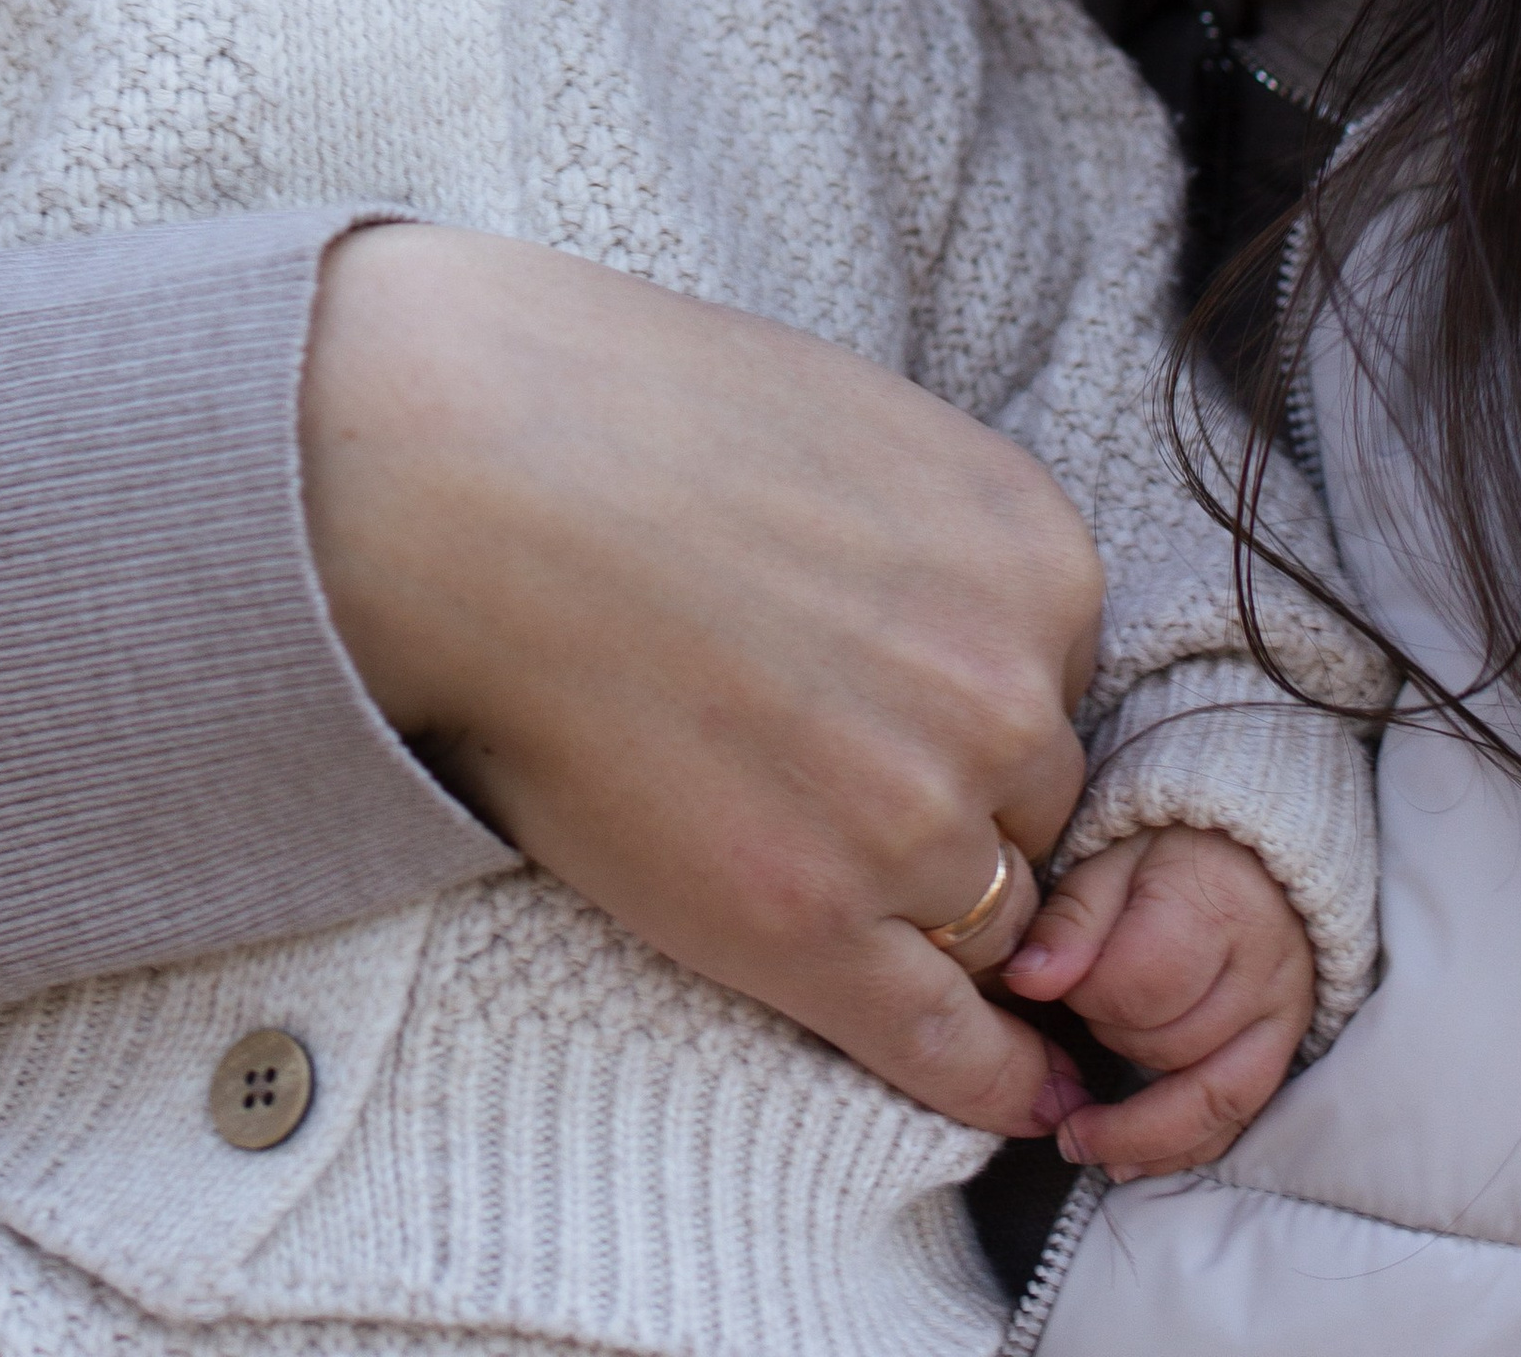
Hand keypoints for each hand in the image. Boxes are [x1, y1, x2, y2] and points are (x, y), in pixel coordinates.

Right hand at [301, 223, 1101, 1135]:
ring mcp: (915, 819)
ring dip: (925, 908)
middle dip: (949, 798)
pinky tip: (1026, 1100)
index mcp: (1032, 552)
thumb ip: (940, 537)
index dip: (963, 700)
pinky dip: (995, 1079)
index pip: (1053, 680)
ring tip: (807, 861)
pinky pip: (947, 1040)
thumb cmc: (622, 419)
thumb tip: (950, 622)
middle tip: (809, 759)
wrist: (467, 479)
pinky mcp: (812, 927)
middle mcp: (1004, 692)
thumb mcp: (853, 426)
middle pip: (1031, 803)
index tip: (876, 691)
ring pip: (988, 918)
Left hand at [1004, 825, 1312, 1177]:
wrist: (1254, 849)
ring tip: (1076, 1138)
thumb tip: (1027, 982)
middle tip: (1075, 1014)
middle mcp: (1262, 969)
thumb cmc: (1167, 848)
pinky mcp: (1286, 1050)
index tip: (1055, 976)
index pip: (1141, 985)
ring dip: (1138, 1122)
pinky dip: (1182, 1147)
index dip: (1085, 992)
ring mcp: (1283, 1017)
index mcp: (1215, 903)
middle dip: (1108, 1040)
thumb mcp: (1108, 857)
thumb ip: (1070, 919)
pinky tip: (1128, 1160)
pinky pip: (1238, 1118)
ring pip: (1209, 1096)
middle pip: (1170, 1044)